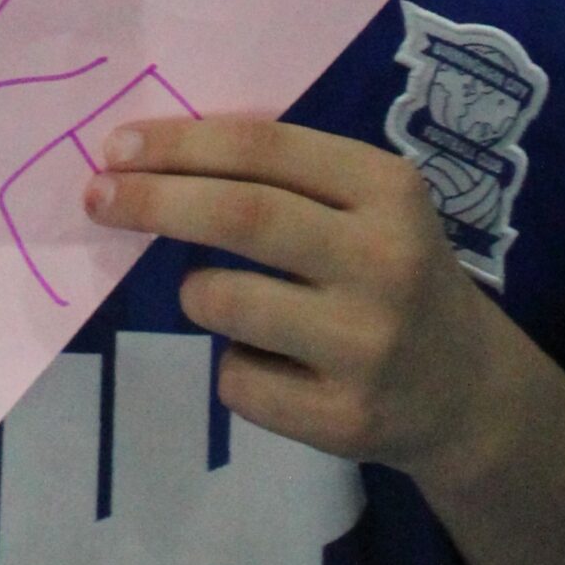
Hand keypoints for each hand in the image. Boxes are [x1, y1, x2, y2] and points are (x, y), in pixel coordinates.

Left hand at [84, 115, 485, 478]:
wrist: (469, 391)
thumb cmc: (390, 271)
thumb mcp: (369, 205)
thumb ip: (284, 177)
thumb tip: (150, 159)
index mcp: (388, 189)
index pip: (265, 149)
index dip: (180, 143)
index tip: (115, 145)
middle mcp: (385, 262)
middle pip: (242, 217)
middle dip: (154, 201)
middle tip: (95, 195)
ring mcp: (367, 346)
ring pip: (224, 302)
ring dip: (196, 292)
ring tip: (221, 296)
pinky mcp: (345, 420)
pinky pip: (236, 381)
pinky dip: (233, 365)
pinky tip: (278, 364)